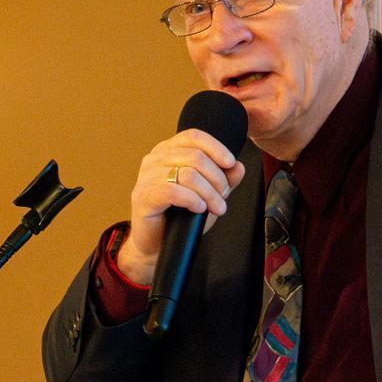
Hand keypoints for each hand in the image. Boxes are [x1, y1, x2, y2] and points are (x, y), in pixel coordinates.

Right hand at [117, 131, 247, 283]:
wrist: (157, 245)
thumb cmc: (179, 218)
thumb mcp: (208, 195)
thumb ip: (224, 180)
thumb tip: (238, 167)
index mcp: (167, 151)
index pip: (194, 137)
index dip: (216, 148)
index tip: (231, 164)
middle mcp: (154, 160)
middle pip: (195, 156)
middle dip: (217, 178)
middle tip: (223, 197)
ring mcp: (146, 177)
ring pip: (187, 174)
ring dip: (209, 192)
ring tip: (216, 207)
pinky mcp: (143, 197)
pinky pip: (173, 191)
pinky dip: (192, 200)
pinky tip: (199, 208)